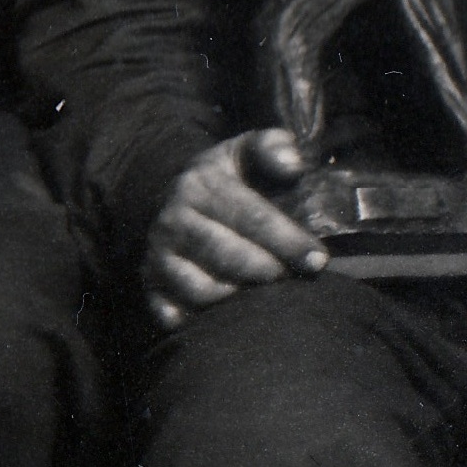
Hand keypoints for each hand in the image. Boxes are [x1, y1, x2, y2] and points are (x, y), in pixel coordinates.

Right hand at [148, 127, 330, 320]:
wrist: (166, 193)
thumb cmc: (224, 177)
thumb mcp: (245, 149)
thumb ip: (273, 147)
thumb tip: (293, 165)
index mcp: (201, 186)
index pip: (251, 217)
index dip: (287, 241)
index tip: (318, 260)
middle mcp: (174, 220)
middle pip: (225, 255)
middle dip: (266, 271)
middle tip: (293, 279)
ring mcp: (158, 254)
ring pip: (199, 288)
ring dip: (235, 298)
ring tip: (263, 296)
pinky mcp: (149, 282)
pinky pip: (169, 311)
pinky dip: (195, 319)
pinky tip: (224, 318)